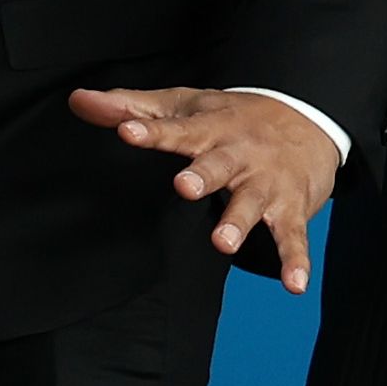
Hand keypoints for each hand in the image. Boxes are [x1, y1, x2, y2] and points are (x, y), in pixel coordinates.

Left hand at [66, 85, 341, 294]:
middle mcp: (239, 154)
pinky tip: (294, 285)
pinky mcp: (291, 208)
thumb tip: (78, 100)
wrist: (308, 119)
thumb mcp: (184, 105)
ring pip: (252, 202)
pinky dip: (296, 261)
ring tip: (223, 243)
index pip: (176, 129)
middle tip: (184, 187)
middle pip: (219, 164)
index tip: (126, 132)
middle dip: (202, 175)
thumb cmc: (232, 117)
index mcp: (209, 128)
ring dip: (239, 222)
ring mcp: (266, 183)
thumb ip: (130, 107)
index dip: (151, 131)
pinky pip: (294, 236)